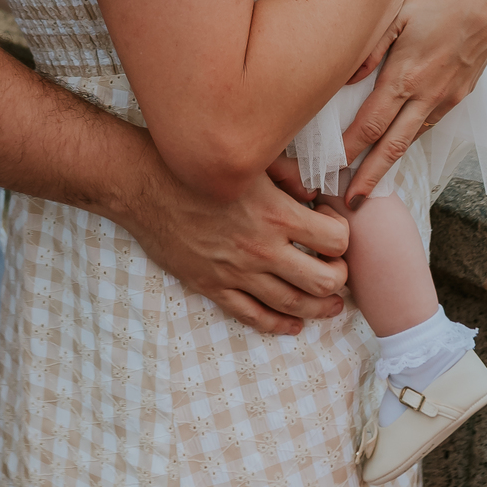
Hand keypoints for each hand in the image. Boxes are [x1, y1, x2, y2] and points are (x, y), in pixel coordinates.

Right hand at [119, 155, 349, 335]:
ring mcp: (237, 272)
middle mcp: (261, 248)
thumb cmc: (197, 167)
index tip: (330, 225)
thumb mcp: (250, 162)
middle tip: (337, 269)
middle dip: (339, 278)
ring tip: (331, 306)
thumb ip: (288, 175)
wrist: (145, 185)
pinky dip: (279, 324)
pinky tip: (293, 324)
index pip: (335, 240)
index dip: (341, 234)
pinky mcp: (213, 285)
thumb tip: (314, 192)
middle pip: (323, 281)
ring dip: (319, 308)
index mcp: (275, 214)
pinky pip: (253, 315)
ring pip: (293, 304)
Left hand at [338, 0, 486, 203]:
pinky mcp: (460, 93)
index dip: (350, 153)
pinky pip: (429, 125)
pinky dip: (410, 143)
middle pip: (393, 146)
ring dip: (390, 163)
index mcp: (408, 76)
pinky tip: (398, 149)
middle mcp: (429, 94)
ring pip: (413, 139)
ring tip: (368, 185)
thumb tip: (343, 78)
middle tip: (349, 206)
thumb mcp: (397, 8)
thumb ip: (369, 44)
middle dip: (370, 177)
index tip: (329, 175)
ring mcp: (448, 97)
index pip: (371, 126)